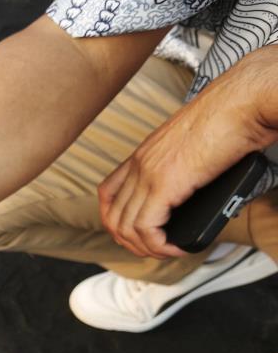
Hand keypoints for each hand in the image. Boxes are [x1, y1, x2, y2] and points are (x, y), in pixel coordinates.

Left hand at [99, 49, 277, 258]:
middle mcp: (140, 162)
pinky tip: (175, 248)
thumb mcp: (194, 146)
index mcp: (144, 152)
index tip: (135, 234)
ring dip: (146, 248)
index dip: (115, 220)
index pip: (107, 193)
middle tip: (153, 250)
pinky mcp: (164, 184)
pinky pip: (146, 228)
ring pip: (126, 226)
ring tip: (167, 251)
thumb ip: (183, 169)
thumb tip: (193, 193)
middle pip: (113, 215)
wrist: (244, 100)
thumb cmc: (232, 117)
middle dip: (130, 242)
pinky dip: (158, 246)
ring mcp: (148, 173)